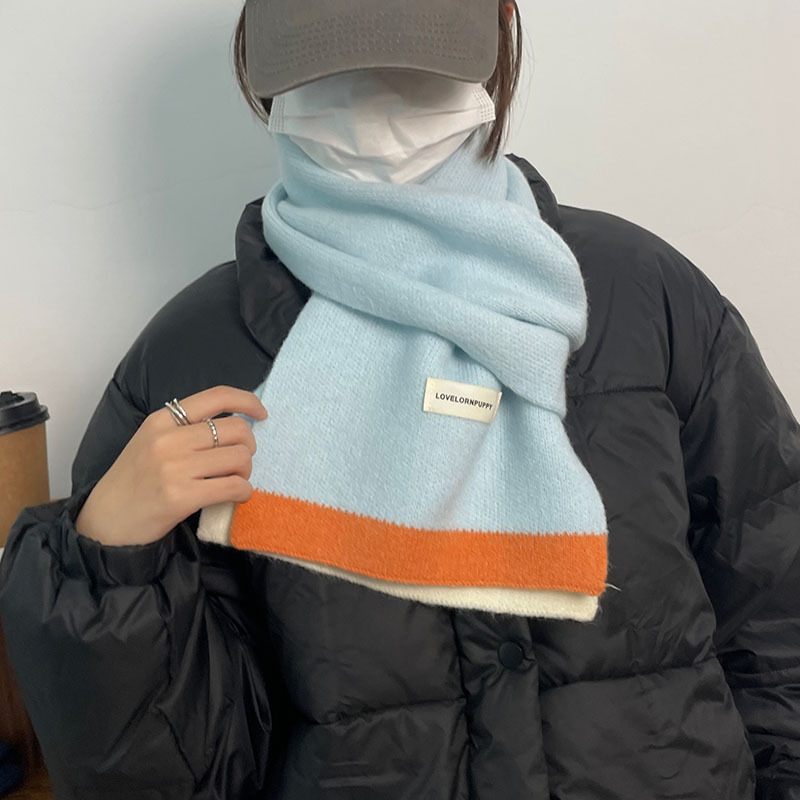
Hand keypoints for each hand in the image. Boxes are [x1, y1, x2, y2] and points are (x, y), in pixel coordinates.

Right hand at [74, 385, 267, 545]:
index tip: (261, 414)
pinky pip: (235, 487)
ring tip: (233, 481)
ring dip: (246, 472)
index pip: (216, 396)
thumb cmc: (134, 482)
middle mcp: (169, 439)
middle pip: (237, 430)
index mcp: (162, 420)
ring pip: (240, 458)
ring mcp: (175, 467)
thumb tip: (235, 425)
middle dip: (248, 447)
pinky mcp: (182, 496)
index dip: (247, 401)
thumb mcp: (151, 441)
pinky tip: (236, 496)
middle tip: (239, 463)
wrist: (105, 522)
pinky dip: (244, 492)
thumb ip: (185, 429)